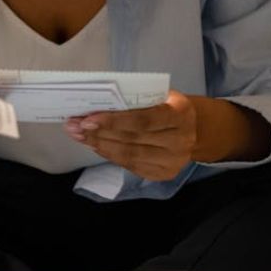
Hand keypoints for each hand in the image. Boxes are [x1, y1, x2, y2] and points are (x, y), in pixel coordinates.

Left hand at [64, 90, 197, 180]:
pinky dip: (110, 155)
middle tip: (74, 127)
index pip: (142, 120)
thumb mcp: (161, 96)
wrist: (196, 129)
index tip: (87, 119)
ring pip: (129, 155)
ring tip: (79, 137)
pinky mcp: (164, 174)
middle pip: (132, 139)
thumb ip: (136, 101)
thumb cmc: (170, 106)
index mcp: (180, 114)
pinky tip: (96, 146)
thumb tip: (97, 106)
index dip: (113, 121)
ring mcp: (173, 161)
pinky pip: (131, 166)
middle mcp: (180, 140)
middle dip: (99, 133)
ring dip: (100, 145)